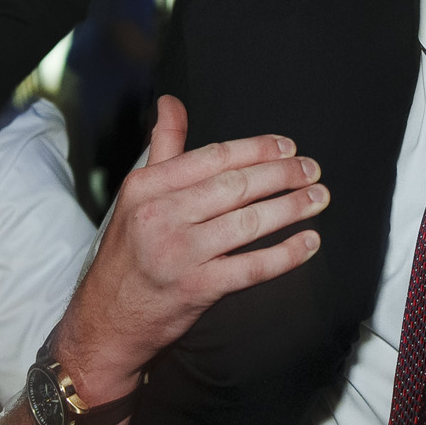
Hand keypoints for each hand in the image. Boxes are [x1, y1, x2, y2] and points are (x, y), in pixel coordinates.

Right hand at [52, 96, 326, 404]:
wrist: (107, 322)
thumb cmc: (129, 254)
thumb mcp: (137, 195)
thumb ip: (162, 147)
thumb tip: (171, 103)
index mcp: (147, 187)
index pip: (213, 157)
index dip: (256, 149)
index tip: (287, 147)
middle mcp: (161, 216)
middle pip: (235, 186)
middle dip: (282, 175)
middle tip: (312, 170)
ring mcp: (180, 254)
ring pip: (248, 223)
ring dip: (291, 208)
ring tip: (318, 199)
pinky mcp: (197, 289)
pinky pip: (251, 268)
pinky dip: (285, 255)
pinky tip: (308, 243)